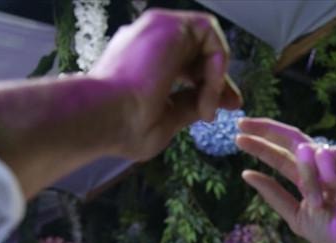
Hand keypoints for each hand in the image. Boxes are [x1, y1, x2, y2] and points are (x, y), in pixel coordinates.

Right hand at [90, 9, 240, 161]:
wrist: (103, 117)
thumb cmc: (124, 126)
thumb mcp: (167, 119)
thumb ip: (190, 105)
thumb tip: (216, 103)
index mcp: (143, 62)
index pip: (185, 64)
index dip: (207, 85)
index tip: (216, 110)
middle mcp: (149, 42)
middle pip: (198, 51)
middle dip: (219, 78)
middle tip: (232, 104)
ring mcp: (156, 30)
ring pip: (205, 42)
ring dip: (215, 77)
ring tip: (206, 106)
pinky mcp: (167, 24)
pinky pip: (209, 34)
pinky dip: (217, 62)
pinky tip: (208, 89)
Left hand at [236, 118, 335, 242]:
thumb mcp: (298, 217)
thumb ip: (274, 195)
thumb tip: (247, 174)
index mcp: (307, 178)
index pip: (281, 156)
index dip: (261, 145)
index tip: (238, 136)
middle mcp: (321, 165)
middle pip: (291, 140)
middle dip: (265, 131)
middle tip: (242, 124)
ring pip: (309, 155)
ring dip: (312, 181)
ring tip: (329, 204)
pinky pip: (331, 157)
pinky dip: (331, 178)